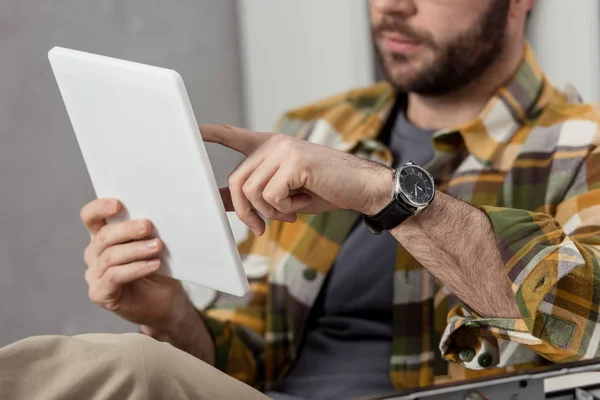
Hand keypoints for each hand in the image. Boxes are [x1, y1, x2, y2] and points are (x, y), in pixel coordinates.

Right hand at [81, 199, 213, 362]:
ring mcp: (95, 275)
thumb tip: (158, 212)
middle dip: (126, 229)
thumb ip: (147, 230)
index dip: (100, 208)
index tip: (119, 204)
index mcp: (103, 237)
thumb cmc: (158, 269)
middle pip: (103, 237)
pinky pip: (115, 276)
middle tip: (148, 226)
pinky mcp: (100, 293)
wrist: (166, 302)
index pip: (91, 217)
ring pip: (110, 257)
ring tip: (157, 246)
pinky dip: (136, 268)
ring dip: (135, 249)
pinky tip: (153, 264)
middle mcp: (94, 254)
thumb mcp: (153, 243)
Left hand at [202, 124, 393, 235]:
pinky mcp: (294, 162)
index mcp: (270, 147)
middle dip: (245, 211)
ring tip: (292, 211)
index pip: (233, 136)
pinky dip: (285, 210)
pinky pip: (271, 197)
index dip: (211, 134)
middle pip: (237, 181)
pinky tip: (302, 203)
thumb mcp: (284, 195)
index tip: (191, 129)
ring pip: (252, 191)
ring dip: (270, 212)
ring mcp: (284, 150)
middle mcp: (273, 144)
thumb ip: (252, 194)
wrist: (361, 188)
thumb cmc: (323, 191)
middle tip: (261, 227)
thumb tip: (217, 200)